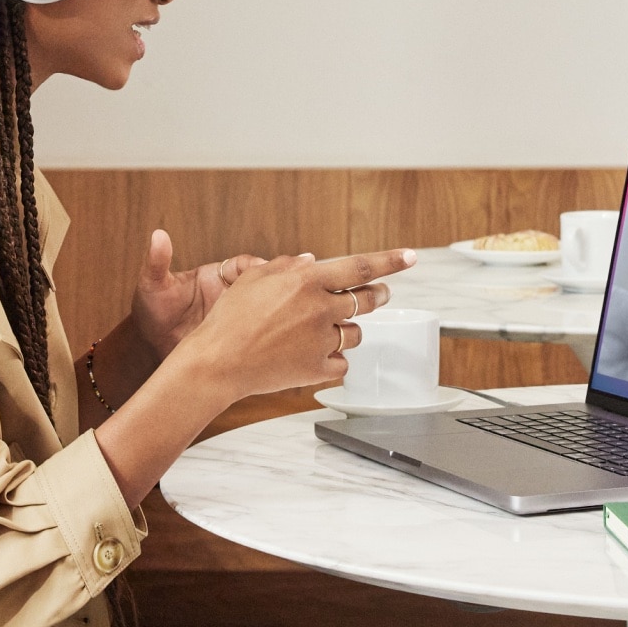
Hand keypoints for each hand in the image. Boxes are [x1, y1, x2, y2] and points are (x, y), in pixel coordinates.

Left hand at [130, 229, 269, 357]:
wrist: (151, 348)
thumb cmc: (151, 312)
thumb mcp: (152, 285)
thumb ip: (157, 261)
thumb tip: (158, 234)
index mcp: (216, 276)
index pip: (244, 264)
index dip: (255, 265)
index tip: (261, 269)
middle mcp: (231, 293)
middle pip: (262, 284)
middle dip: (273, 284)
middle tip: (279, 291)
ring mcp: (237, 315)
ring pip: (265, 306)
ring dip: (273, 307)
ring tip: (278, 313)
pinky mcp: (240, 335)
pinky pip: (260, 329)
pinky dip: (268, 329)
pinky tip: (270, 332)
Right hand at [166, 249, 413, 402]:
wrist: (216, 362)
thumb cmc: (229, 319)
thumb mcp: (253, 279)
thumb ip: (287, 266)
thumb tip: (312, 260)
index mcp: (307, 282)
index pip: (360, 267)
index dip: (390, 261)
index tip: (411, 257)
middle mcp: (321, 309)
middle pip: (367, 300)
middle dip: (378, 295)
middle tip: (379, 294)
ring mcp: (322, 340)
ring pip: (356, 332)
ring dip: (348, 329)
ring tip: (326, 329)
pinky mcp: (318, 368)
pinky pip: (342, 362)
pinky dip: (334, 359)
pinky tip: (316, 355)